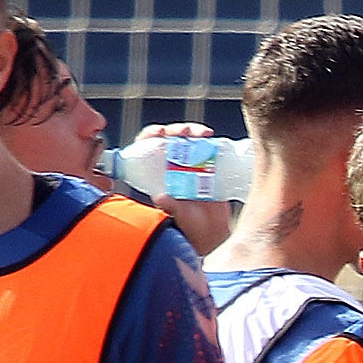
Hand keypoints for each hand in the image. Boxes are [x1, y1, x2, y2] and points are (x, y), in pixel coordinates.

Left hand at [129, 120, 236, 254]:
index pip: (148, 148)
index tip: (160, 133)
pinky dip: (208, 139)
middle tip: (185, 131)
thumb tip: (161, 198)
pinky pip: (206, 146)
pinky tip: (210, 137)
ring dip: (193, 131)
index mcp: (158, 175)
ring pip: (188, 140)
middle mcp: (172, 167)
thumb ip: (170, 206)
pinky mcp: (208, 166)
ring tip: (203, 134)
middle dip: (176, 130)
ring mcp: (191, 165)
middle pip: (170, 139)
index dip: (152, 136)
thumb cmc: (190, 226)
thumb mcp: (178, 215)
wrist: (214, 232)